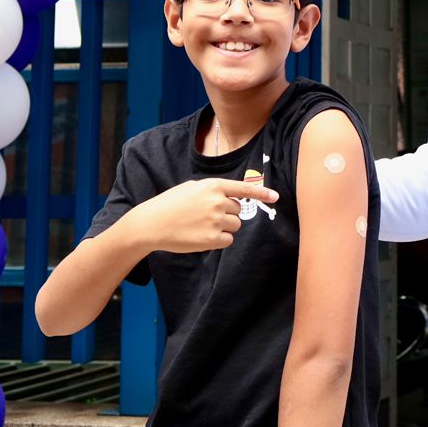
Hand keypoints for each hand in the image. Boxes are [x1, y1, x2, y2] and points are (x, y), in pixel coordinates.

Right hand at [125, 178, 279, 252]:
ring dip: (223, 228)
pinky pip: (228, 240)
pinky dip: (218, 240)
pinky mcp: (212, 238)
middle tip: (205, 216)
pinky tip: (201, 236)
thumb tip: (233, 197)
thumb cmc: (170, 204)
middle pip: (238, 210)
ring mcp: (216, 220)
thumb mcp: (192, 188)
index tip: (276, 197)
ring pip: (234, 226)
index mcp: (214, 186)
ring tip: (201, 226)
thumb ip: (213, 190)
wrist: (151, 223)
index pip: (244, 189)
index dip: (261, 193)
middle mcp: (218, 201)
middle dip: (226, 214)